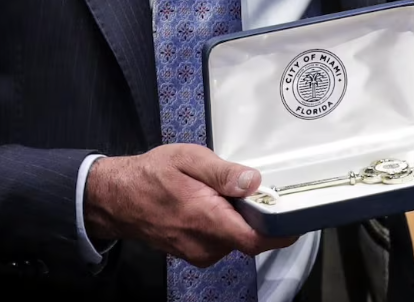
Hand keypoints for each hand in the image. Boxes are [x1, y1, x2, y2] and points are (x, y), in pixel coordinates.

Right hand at [84, 144, 296, 265]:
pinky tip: (213, 205)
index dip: (280, 232)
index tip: (296, 217)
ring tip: (224, 193)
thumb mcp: (188, 159)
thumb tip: (254, 181)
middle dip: (257, 216)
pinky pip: (222, 242)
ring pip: (236, 239)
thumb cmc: (151, 175)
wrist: (117, 199)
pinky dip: (226, 225)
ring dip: (239, 219)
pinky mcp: (195, 254)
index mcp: (206, 219)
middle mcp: (205, 244)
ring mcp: (199, 253)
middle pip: (250, 238)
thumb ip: (222, 171)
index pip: (255, 239)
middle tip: (254, 189)